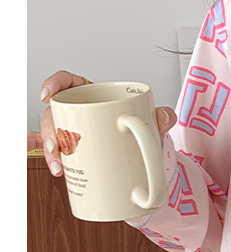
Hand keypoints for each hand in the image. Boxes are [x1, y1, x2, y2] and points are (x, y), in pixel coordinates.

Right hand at [32, 71, 177, 176]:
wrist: (145, 155)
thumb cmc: (142, 129)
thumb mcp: (152, 121)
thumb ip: (162, 117)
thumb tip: (163, 117)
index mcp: (94, 95)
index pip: (68, 82)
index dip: (54, 83)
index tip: (47, 94)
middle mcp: (80, 111)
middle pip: (55, 113)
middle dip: (50, 129)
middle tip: (57, 145)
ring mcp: (75, 131)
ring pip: (53, 135)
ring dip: (50, 150)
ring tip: (60, 166)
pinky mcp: (75, 152)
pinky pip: (58, 153)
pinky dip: (53, 160)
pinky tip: (58, 170)